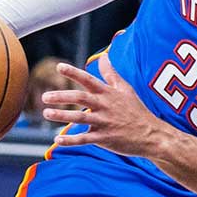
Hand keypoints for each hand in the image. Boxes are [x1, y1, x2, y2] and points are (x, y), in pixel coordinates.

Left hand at [42, 54, 169, 156]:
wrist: (152, 134)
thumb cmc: (136, 110)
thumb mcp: (126, 89)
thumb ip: (111, 74)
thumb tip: (104, 56)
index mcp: (109, 93)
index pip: (89, 80)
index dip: (73, 73)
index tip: (59, 67)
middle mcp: (105, 106)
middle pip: (81, 98)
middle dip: (62, 96)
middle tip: (45, 96)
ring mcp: (105, 122)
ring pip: (80, 118)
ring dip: (62, 115)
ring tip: (46, 113)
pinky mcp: (105, 138)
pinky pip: (85, 139)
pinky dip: (70, 140)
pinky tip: (57, 140)